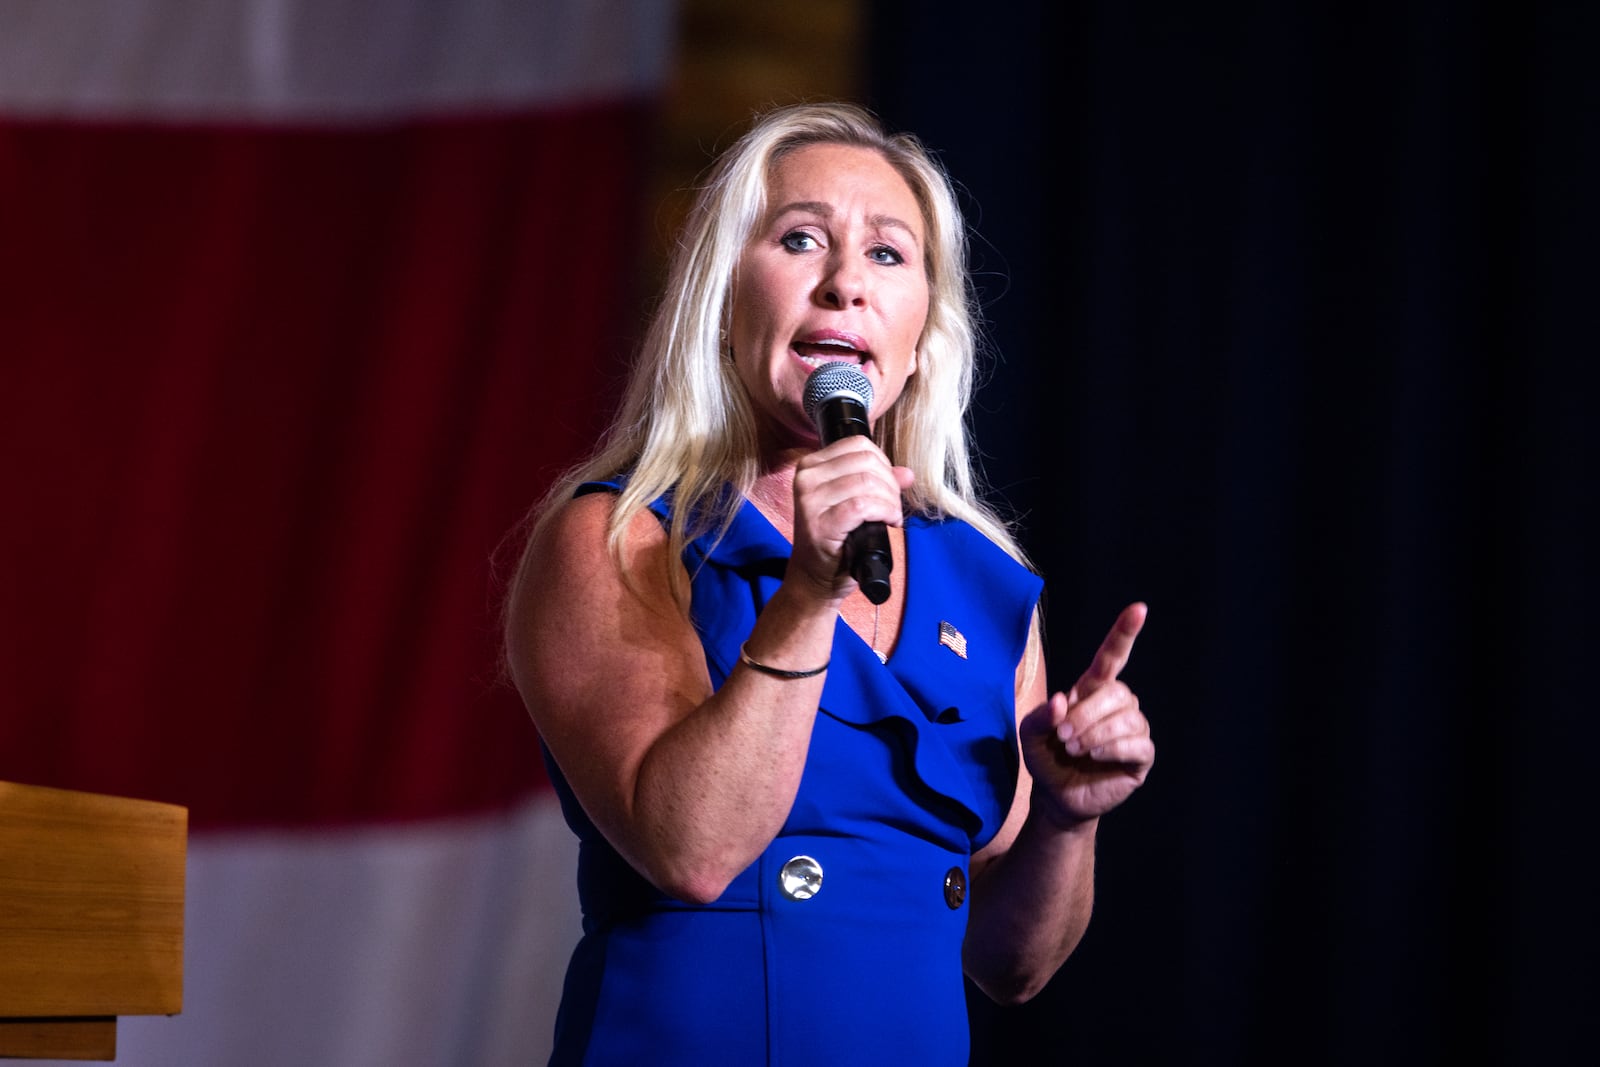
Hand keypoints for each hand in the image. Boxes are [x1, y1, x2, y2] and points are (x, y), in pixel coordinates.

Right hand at [788, 436, 913, 599]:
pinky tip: (889, 522)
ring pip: (867, 482)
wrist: (813, 578)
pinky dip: (885, 512)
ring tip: (892, 516)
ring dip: (890, 500)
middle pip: (866, 461)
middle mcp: (806, 478)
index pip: (858, 444)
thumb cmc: (834, 540)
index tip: (888, 486)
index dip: (883, 463)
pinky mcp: (821, 524)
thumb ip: (878, 483)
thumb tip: (907, 474)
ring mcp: (810, 501)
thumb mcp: (853, 504)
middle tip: (893, 506)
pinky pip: (864, 506)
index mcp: (810, 466)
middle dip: (890, 484)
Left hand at [1019, 602, 1153, 828]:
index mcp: (1091, 691)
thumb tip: (1063, 701)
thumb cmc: (1045, 758)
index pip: (1112, 656)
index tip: (1139, 609)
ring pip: (1127, 718)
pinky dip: (1112, 749)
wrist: (1056, 797)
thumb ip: (1041, 715)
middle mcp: (1117, 705)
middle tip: (1064, 737)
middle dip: (1086, 714)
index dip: (1124, 633)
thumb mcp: (1030, 734)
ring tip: (1074, 749)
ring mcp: (1132, 730)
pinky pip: (1137, 744)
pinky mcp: (1141, 756)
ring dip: (1096, 734)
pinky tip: (1095, 756)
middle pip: (1116, 692)